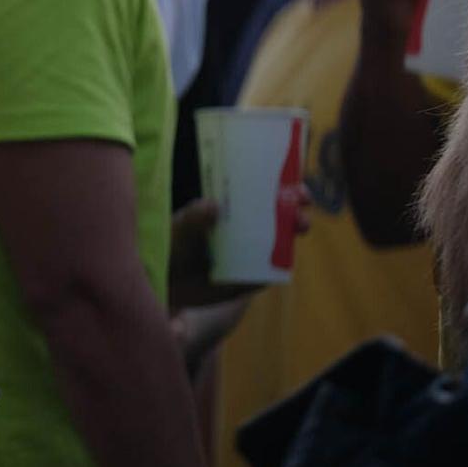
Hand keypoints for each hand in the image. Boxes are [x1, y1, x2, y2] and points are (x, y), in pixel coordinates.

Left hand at [167, 188, 312, 308]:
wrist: (165, 281)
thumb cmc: (172, 245)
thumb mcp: (180, 228)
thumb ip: (194, 218)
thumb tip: (213, 207)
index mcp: (231, 209)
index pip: (262, 193)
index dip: (283, 186)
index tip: (296, 184)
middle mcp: (246, 230)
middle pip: (280, 217)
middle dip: (296, 211)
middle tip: (302, 207)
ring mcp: (250, 254)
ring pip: (280, 243)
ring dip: (293, 235)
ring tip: (298, 227)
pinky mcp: (249, 280)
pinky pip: (268, 274)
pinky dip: (277, 269)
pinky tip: (280, 263)